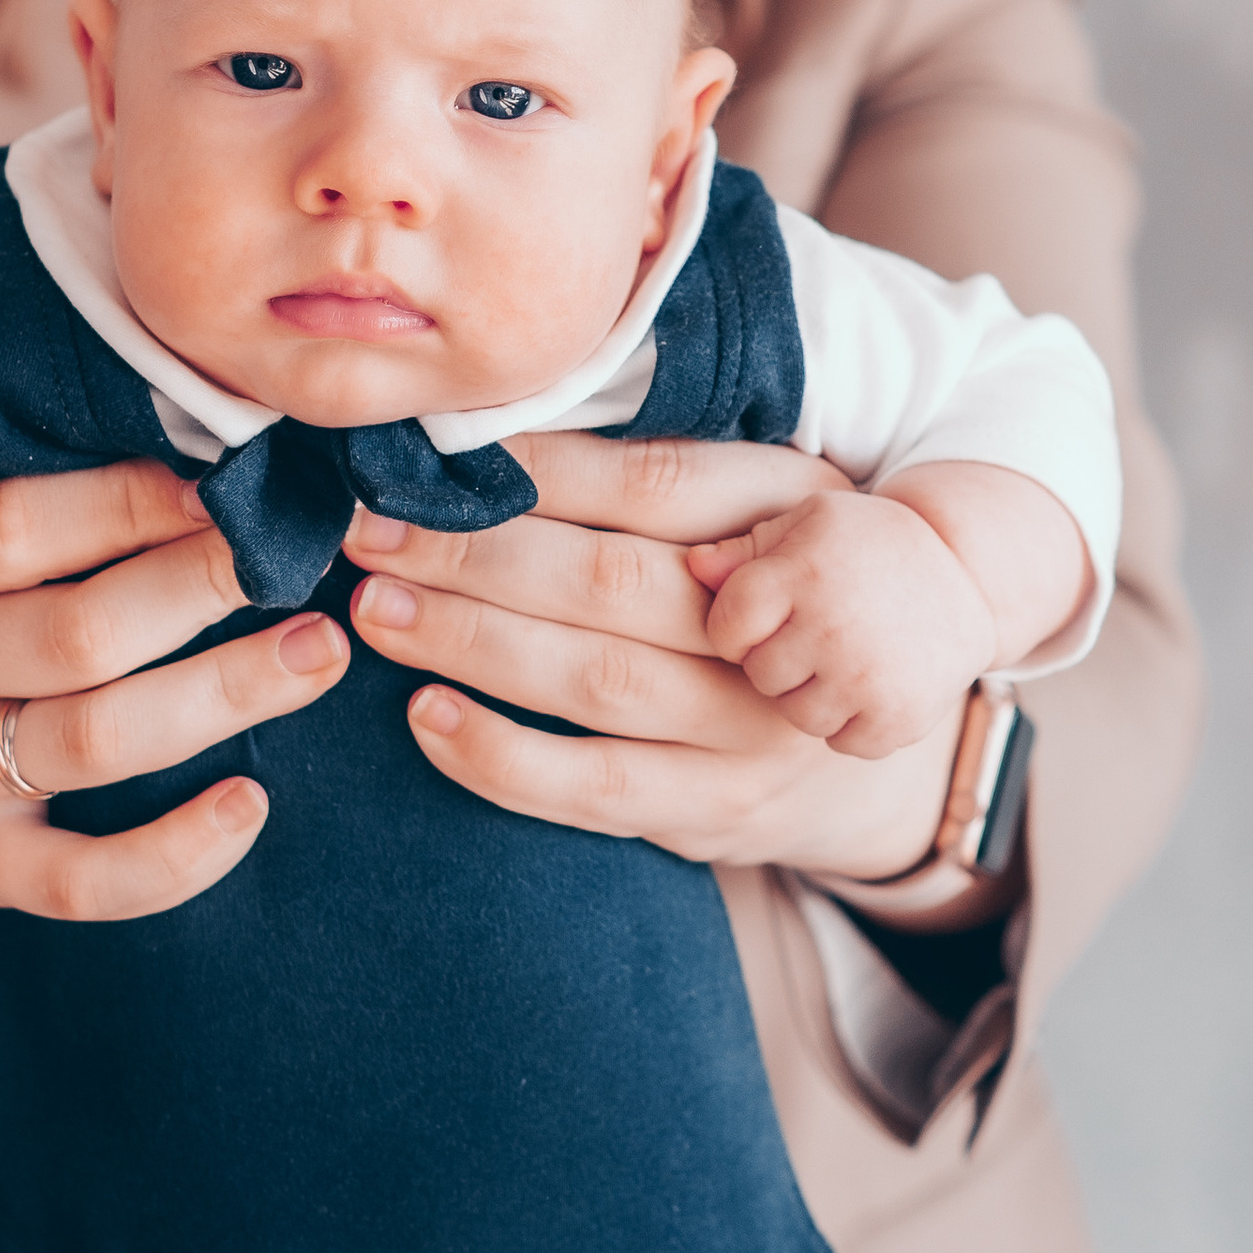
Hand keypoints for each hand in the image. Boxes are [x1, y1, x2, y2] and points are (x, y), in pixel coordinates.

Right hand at [0, 460, 352, 920]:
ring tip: (316, 653)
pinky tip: (252, 803)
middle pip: (79, 634)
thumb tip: (207, 445)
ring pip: (97, 740)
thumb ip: (48, 482)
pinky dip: (174, 855)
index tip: (230, 487)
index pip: (18, 528)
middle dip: (204, 590)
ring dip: (224, 694)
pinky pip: (80, 879)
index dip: (137, 504)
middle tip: (298, 560)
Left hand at [340, 431, 959, 878]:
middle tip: (372, 535)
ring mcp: (755, 724)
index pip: (655, 484)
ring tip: (378, 612)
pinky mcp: (718, 808)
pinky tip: (427, 715)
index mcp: (789, 514)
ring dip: (471, 643)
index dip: (538, 471)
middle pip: (612, 581)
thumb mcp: (751, 505)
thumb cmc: (769, 590)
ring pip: (596, 680)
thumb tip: (480, 444)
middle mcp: (780, 621)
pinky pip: (596, 786)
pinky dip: (501, 755)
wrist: (880, 731)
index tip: (433, 460)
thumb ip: (647, 480)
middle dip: (475, 554)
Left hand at [687, 491, 992, 758]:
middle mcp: (836, 627)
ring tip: (842, 655)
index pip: (727, 628)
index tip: (766, 614)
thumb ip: (745, 548)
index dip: (739, 625)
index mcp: (805, 572)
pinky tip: (869, 683)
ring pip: (797, 715)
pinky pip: (842, 742)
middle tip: (814, 631)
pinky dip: (852, 723)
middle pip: (760, 674)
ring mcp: (869, 678)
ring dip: (811, 693)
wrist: (968, 578)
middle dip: (776, 657)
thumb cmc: (869, 546)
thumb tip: (693, 567)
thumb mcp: (811, 522)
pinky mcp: (899, 718)